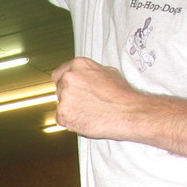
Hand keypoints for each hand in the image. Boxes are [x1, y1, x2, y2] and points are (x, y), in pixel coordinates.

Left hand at [52, 57, 186, 160]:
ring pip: (60, 105)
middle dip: (69, 97)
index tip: (69, 89)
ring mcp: (64, 96)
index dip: (64, 83)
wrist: (128, 113)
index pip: (59, 74)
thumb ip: (90, 73)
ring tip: (89, 111)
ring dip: (70, 109)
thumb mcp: (108, 72)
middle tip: (85, 102)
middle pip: (59, 90)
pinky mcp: (62, 113)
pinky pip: (60, 119)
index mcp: (78, 65)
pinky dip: (70, 121)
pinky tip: (85, 119)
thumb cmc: (121, 95)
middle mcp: (69, 78)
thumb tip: (85, 76)